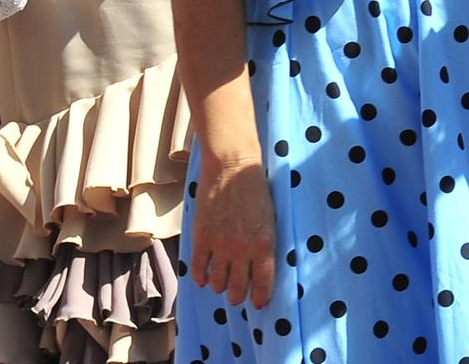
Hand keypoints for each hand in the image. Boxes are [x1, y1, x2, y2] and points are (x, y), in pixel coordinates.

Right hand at [189, 151, 276, 307]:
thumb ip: (265, 244)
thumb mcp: (270, 219)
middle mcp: (242, 250)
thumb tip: (261, 266)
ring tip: (221, 281)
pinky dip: (200, 276)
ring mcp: (220, 245)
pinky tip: (203, 276)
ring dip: (220, 285)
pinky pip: (198, 268)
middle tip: (238, 293)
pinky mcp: (202, 237)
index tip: (258, 302)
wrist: (233, 166)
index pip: (264, 284)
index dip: (260, 297)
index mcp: (265, 245)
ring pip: (218, 283)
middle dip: (238, 295)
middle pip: (238, 289)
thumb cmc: (256, 189)